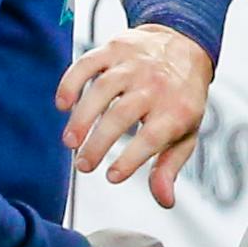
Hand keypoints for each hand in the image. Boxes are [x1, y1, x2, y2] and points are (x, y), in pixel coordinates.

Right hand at [59, 25, 211, 206]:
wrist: (185, 44)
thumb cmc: (181, 99)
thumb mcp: (185, 133)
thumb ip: (169, 167)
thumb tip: (165, 202)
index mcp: (177, 110)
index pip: (152, 137)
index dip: (131, 158)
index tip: (111, 177)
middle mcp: (155, 85)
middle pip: (121, 115)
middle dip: (99, 143)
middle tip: (82, 166)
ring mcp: (133, 65)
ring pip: (101, 90)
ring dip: (82, 117)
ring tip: (69, 142)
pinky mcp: (114, 49)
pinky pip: (87, 64)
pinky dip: (70, 83)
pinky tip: (62, 105)